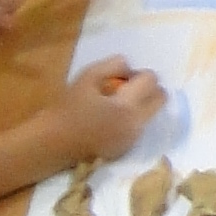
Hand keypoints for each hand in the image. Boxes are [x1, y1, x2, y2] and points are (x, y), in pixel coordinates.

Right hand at [52, 55, 168, 160]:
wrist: (53, 143)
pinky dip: (133, 118)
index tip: (123, 77)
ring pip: (152, 113)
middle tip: (127, 88)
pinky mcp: (126, 149)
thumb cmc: (67, 108)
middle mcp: (136, 125)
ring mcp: (132, 139)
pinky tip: (111, 119)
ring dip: (142, 103)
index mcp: (127, 107)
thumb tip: (130, 67)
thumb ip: (113, 65)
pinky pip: (140, 127)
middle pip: (161, 99)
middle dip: (149, 88)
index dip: (139, 74)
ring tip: (116, 103)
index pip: (152, 81)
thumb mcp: (87, 76)